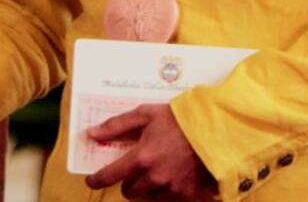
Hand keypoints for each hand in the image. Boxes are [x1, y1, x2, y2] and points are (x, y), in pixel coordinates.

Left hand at [85, 103, 214, 199]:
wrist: (215, 129)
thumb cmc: (178, 119)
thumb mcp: (145, 114)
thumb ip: (116, 126)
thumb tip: (92, 134)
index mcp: (140, 158)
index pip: (110, 176)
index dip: (97, 180)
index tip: (92, 181)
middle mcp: (154, 177)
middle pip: (129, 191)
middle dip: (129, 181)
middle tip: (136, 169)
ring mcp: (172, 188)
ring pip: (149, 196)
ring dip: (148, 187)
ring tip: (158, 170)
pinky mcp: (188, 194)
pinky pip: (170, 198)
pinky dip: (168, 190)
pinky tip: (174, 175)